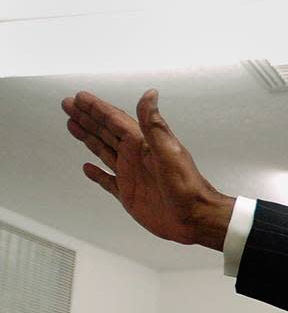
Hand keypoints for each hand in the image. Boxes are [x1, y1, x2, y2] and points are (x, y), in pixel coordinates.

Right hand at [61, 90, 234, 249]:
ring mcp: (131, 175)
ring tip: (73, 125)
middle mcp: (135, 157)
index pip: (115, 120)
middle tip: (68, 104)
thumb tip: (150, 95)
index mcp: (143, 144)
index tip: (80, 97)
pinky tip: (87, 168)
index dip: (98, 108)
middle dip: (87, 117)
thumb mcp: (169, 151)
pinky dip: (96, 174)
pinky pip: (107, 181)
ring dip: (88, 137)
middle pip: (106, 131)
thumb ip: (154, 124)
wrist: (194, 217)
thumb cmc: (187, 186)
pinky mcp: (129, 194)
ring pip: (103, 151)